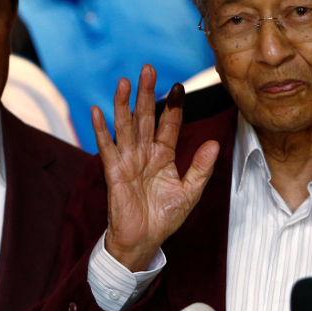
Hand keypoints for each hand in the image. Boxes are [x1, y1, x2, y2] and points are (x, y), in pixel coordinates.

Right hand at [91, 64, 219, 271]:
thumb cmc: (164, 217)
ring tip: (124, 82)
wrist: (144, 241)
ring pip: (125, 126)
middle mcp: (145, 152)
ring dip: (123, 104)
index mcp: (164, 155)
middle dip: (147, 93)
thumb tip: (215, 144)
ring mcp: (128, 160)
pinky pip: (107, 147)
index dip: (174, 106)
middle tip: (148, 69)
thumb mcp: (189, 192)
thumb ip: (201, 168)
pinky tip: (96, 111)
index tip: (178, 85)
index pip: (169, 124)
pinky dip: (100, 129)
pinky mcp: (114, 172)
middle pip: (145, 117)